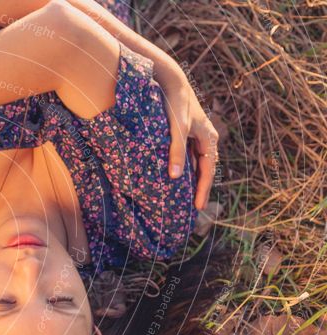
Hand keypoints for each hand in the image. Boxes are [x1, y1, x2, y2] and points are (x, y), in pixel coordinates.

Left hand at [155, 60, 219, 209]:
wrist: (171, 81)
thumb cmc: (174, 104)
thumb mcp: (175, 130)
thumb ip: (175, 152)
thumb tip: (174, 177)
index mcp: (208, 138)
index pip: (207, 171)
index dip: (202, 190)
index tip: (198, 208)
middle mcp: (206, 138)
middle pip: (204, 169)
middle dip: (200, 188)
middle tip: (193, 208)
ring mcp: (197, 135)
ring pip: (196, 163)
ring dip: (192, 179)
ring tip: (185, 197)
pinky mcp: (186, 133)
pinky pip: (188, 156)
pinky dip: (184, 168)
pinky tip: (175, 178)